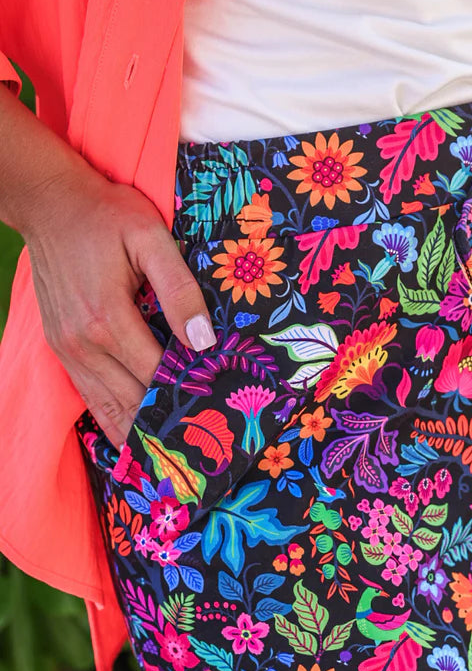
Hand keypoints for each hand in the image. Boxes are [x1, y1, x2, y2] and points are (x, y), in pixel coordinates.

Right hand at [26, 163, 216, 451]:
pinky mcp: (63, 351)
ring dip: (142, 438)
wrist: (49, 205)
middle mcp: (84, 345)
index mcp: (108, 319)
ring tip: (177, 465)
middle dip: (171, 428)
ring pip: (110, 411)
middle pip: (134, 403)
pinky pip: (91, 400)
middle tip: (208, 455)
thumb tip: (203, 341)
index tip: (223, 420)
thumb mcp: (150, 237)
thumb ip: (179, 290)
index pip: (159, 376)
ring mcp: (68, 352)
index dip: (192, 398)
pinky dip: (115, 425)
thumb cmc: (105, 216)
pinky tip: (136, 447)